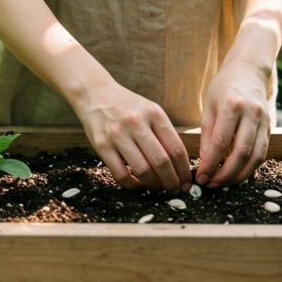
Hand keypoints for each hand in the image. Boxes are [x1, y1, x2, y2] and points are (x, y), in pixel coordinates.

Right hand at [73, 80, 191, 192]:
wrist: (94, 93)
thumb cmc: (127, 105)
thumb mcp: (150, 109)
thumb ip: (163, 132)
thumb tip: (179, 163)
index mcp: (154, 113)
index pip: (176, 148)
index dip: (184, 170)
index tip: (186, 181)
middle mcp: (137, 123)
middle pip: (161, 161)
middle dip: (172, 181)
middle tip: (175, 189)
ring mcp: (118, 135)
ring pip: (143, 170)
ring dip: (154, 185)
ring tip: (159, 188)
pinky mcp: (102, 145)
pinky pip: (121, 174)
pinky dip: (133, 185)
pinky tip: (138, 185)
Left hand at [195, 62, 270, 187]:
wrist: (248, 70)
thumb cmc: (224, 88)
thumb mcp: (209, 106)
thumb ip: (208, 135)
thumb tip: (206, 163)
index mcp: (232, 105)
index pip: (221, 143)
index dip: (210, 164)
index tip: (200, 177)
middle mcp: (252, 113)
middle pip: (241, 153)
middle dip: (225, 174)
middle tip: (211, 184)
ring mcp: (264, 120)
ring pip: (255, 157)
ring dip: (239, 175)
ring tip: (223, 183)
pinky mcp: (270, 127)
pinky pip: (262, 153)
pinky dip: (250, 168)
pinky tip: (237, 174)